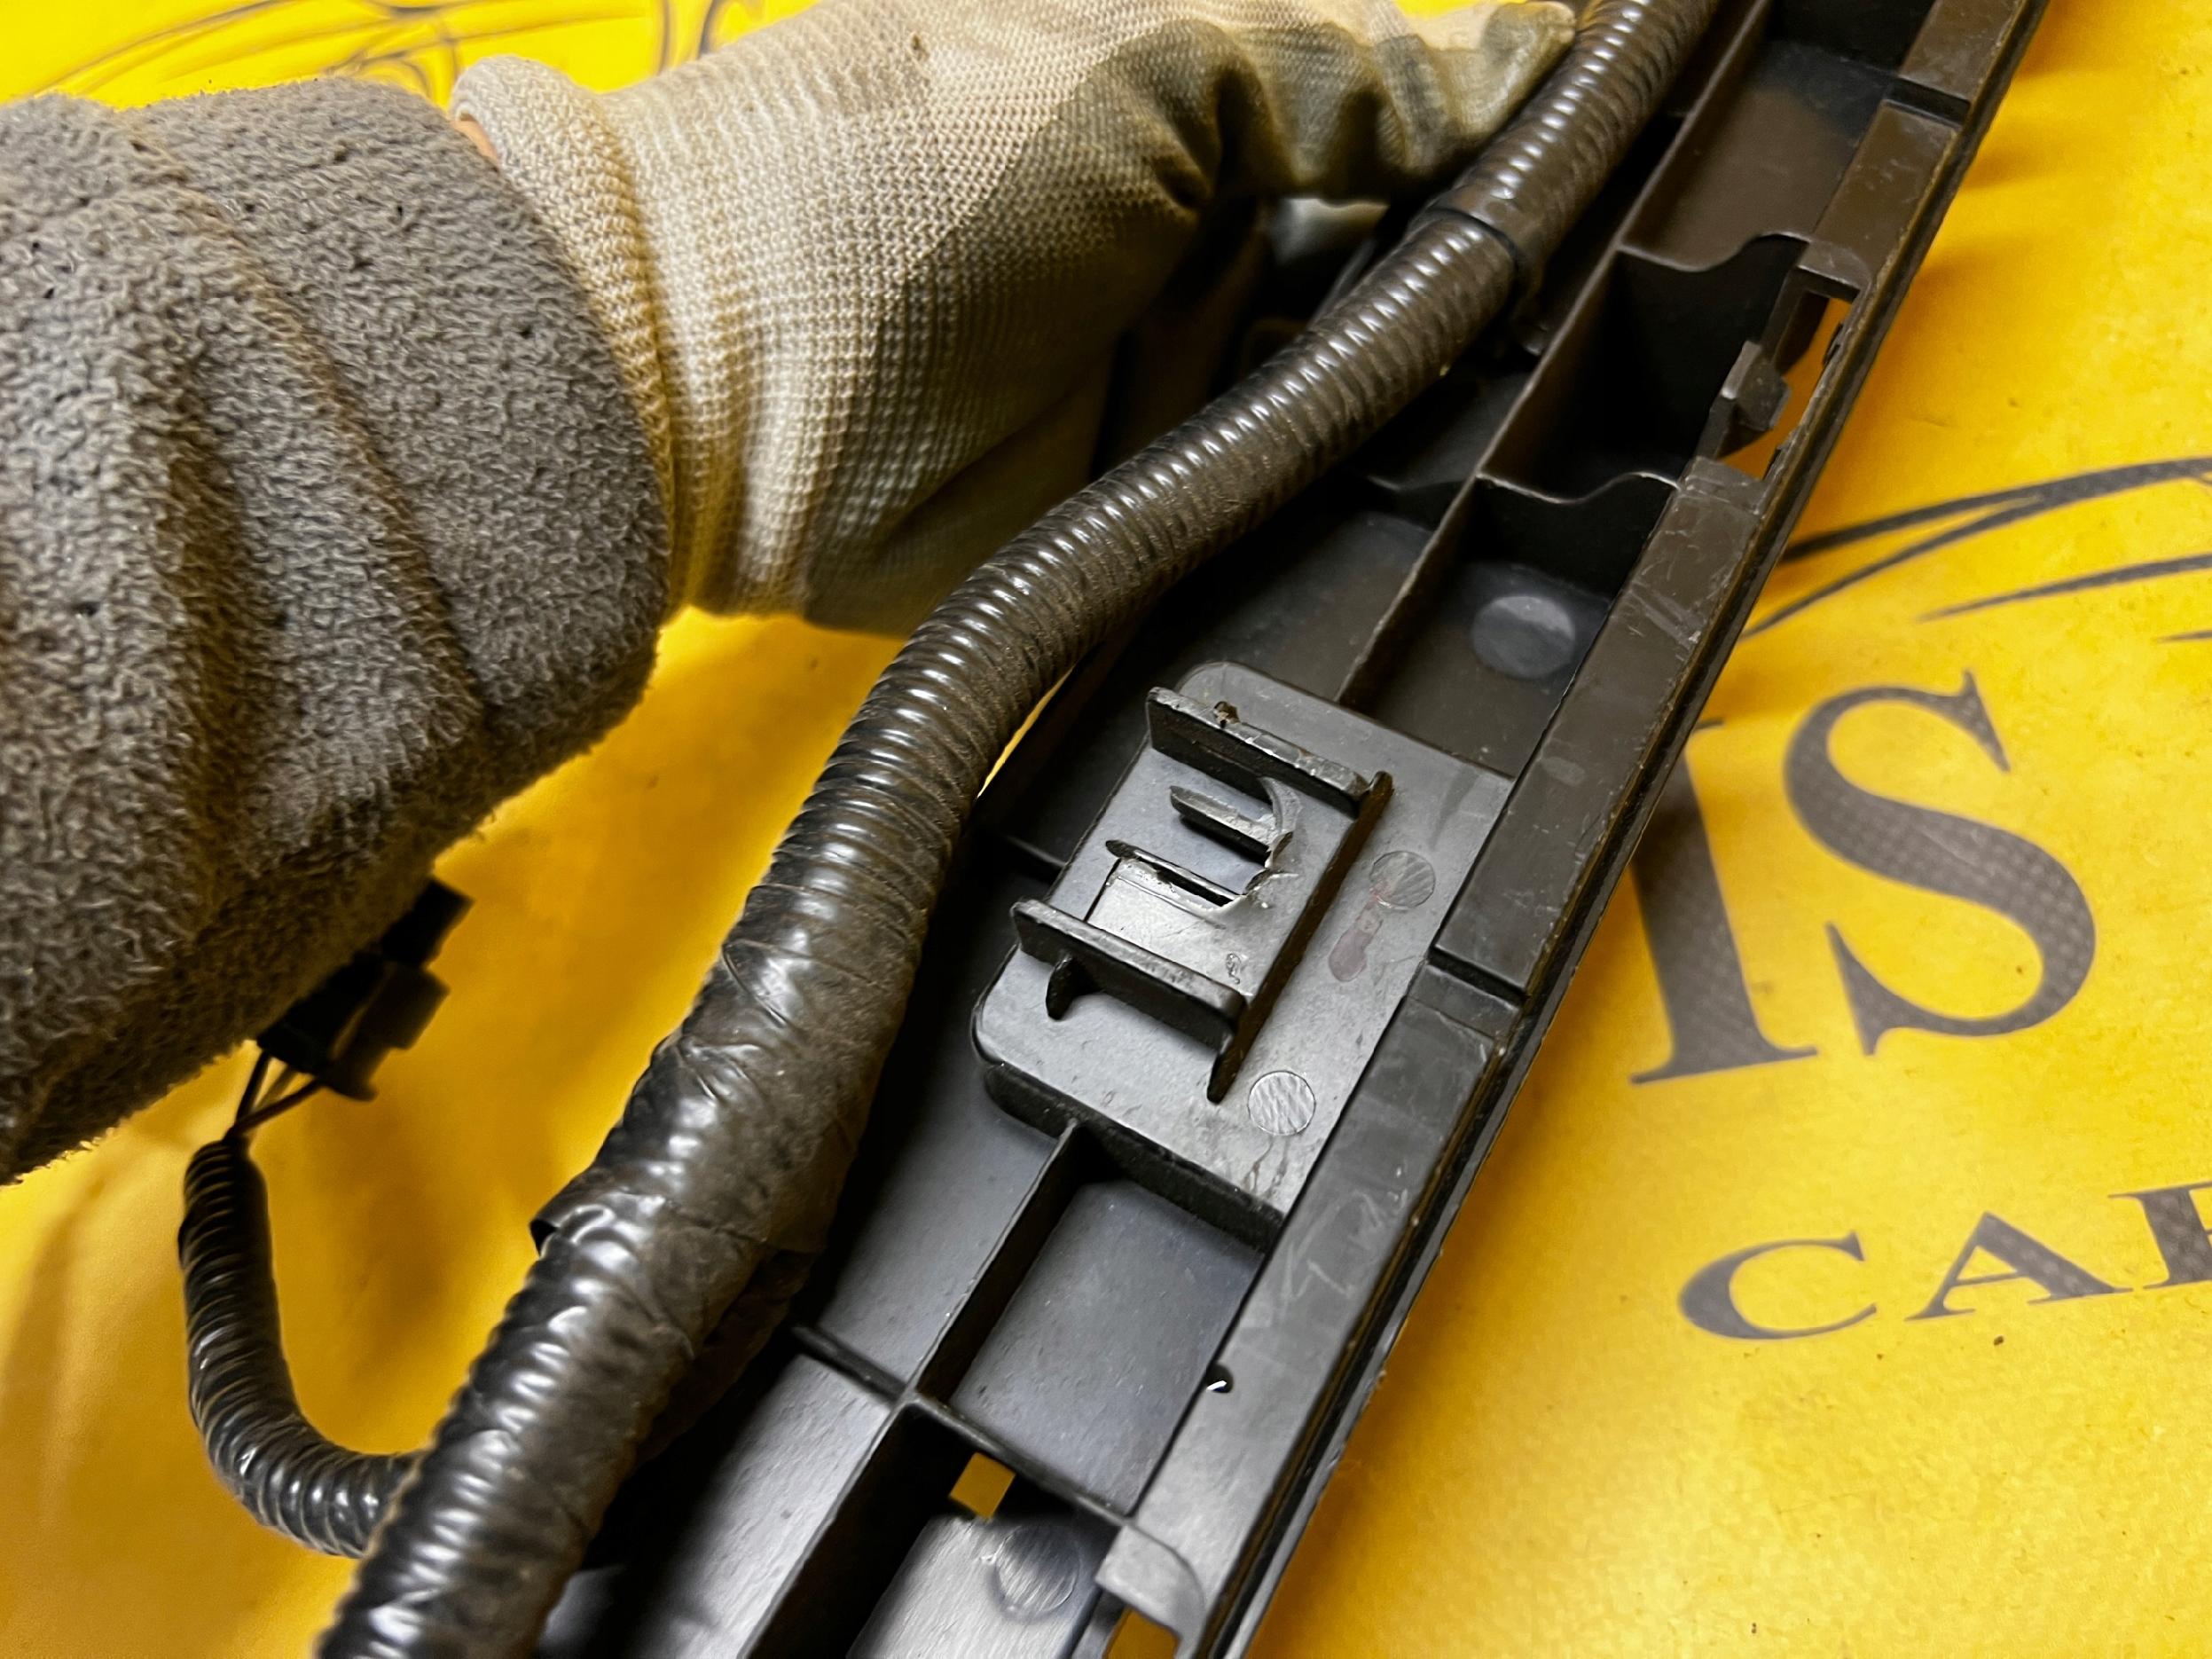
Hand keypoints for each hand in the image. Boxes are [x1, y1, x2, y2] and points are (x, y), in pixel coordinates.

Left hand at [456, 0, 1570, 629]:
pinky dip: (1359, 478)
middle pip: (1403, 241)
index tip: (1615, 138)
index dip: (1500, 120)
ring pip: (1369, 373)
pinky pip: (1296, 487)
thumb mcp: (1146, 64)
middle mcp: (1195, 219)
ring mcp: (1181, 358)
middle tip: (1593, 290)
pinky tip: (1436, 462)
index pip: (1394, 95)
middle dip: (1485, 264)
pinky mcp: (1158, 486)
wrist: (721, 389)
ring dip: (1436, 376)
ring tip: (1529, 377)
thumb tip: (1515, 57)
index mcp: (1186, 78)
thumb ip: (1337, 75)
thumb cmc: (882, 177)